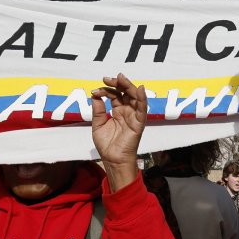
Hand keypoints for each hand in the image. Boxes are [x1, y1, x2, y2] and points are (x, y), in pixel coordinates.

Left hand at [90, 73, 146, 189]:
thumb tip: (95, 95)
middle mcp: (127, 111)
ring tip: (120, 79)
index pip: (115, 95)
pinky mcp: (139, 123)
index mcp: (118, 111)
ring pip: (134, 97)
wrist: (112, 159)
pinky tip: (140, 89)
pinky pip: (143, 109)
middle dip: (118, 83)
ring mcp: (133, 116)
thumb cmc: (106, 145)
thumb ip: (98, 110)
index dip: (106, 90)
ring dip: (128, 86)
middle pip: (125, 92)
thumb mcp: (98, 124)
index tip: (95, 90)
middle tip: (108, 79)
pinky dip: (143, 99)